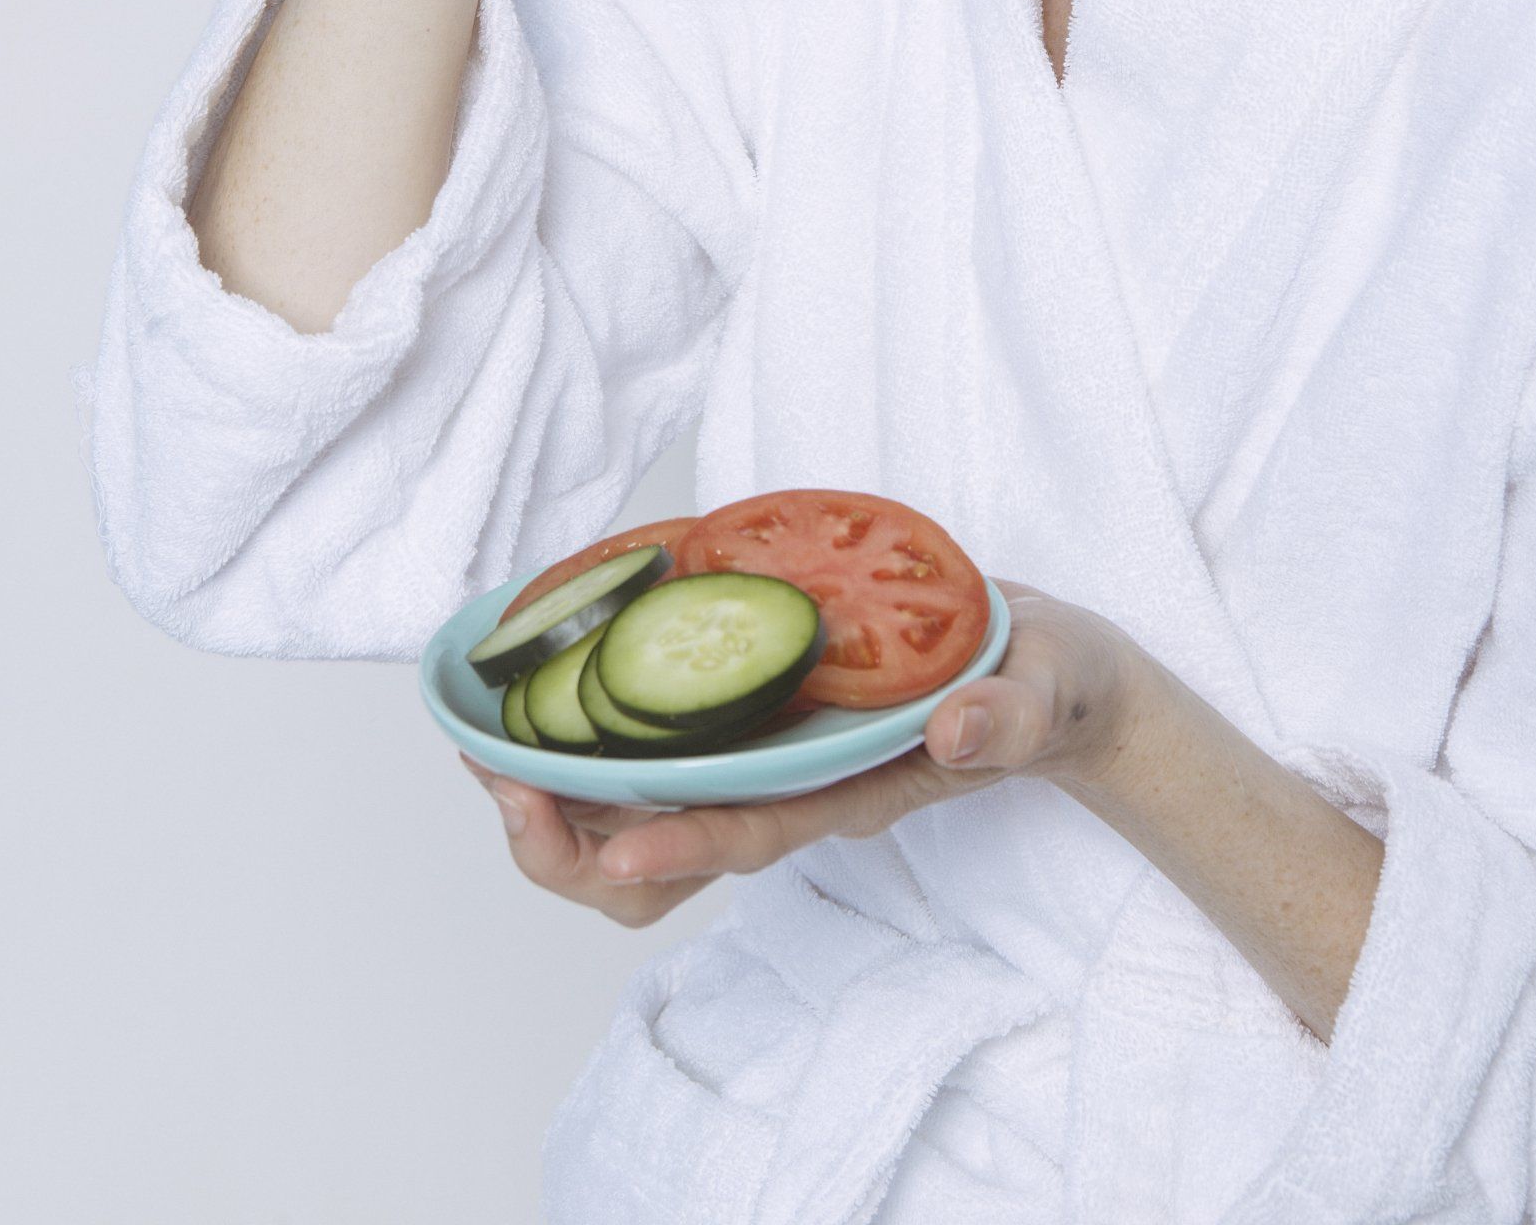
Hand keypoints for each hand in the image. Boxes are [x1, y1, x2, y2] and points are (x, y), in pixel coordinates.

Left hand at [460, 583, 1137, 928]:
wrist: (1050, 674)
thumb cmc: (1047, 685)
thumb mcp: (1048, 687)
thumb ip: (1008, 715)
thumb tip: (960, 730)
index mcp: (852, 790)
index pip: (752, 834)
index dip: (678, 848)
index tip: (610, 852)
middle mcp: (792, 789)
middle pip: (662, 861)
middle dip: (570, 842)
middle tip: (496, 774)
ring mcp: (767, 763)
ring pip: (637, 817)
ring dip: (553, 796)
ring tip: (484, 743)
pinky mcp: (756, 723)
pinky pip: (655, 753)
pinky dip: (590, 732)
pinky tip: (551, 681)